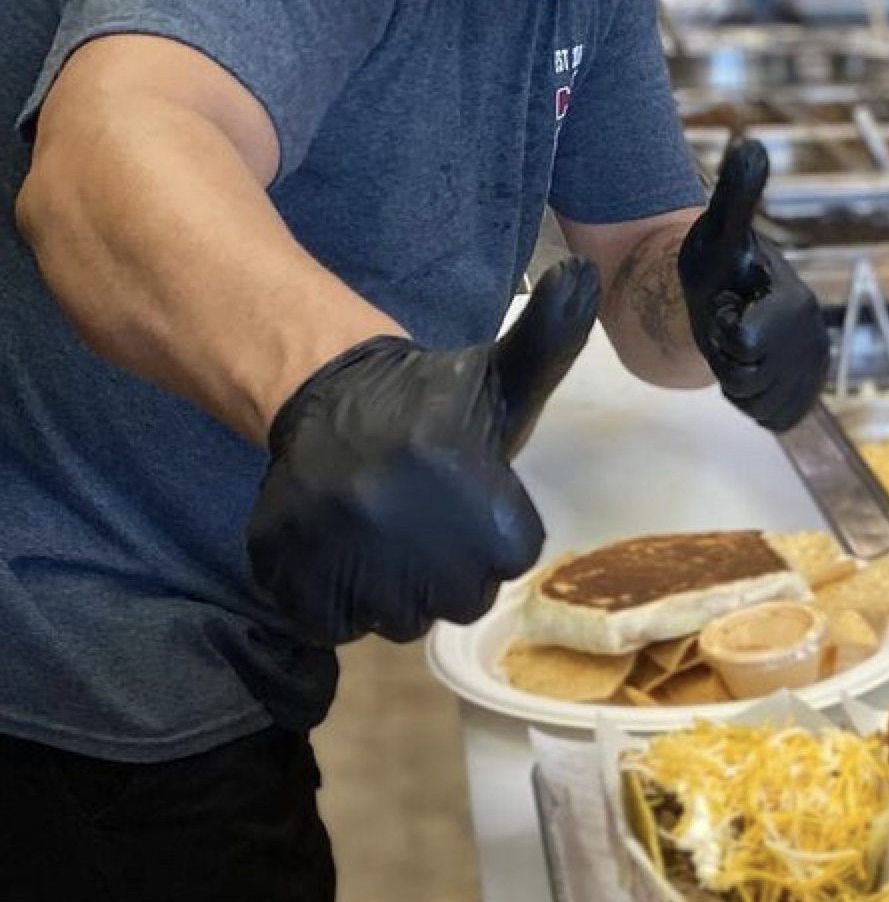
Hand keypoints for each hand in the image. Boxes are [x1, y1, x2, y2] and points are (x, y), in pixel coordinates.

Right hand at [246, 258, 600, 644]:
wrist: (325, 397)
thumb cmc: (434, 404)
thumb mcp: (503, 375)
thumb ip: (551, 342)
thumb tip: (584, 277)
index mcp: (470, 485)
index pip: (509, 559)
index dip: (493, 535)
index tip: (469, 499)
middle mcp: (406, 526)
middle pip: (458, 600)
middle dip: (448, 571)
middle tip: (426, 520)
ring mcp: (343, 554)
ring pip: (397, 621)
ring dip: (394, 592)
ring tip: (385, 535)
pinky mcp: (291, 574)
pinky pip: (335, 624)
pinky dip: (338, 603)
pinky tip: (345, 554)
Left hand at [679, 137, 828, 430]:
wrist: (730, 300)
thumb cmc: (718, 263)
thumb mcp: (720, 229)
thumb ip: (737, 193)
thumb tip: (752, 144)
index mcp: (796, 304)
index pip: (741, 344)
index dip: (721, 328)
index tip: (729, 304)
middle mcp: (814, 341)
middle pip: (746, 378)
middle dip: (726, 356)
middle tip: (731, 325)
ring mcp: (814, 373)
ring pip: (753, 401)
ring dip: (735, 380)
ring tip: (738, 347)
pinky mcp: (807, 399)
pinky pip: (766, 418)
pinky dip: (750, 402)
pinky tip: (750, 369)